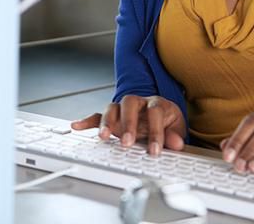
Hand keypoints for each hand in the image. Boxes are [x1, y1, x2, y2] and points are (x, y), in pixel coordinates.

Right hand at [70, 95, 185, 155]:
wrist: (163, 117)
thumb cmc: (168, 123)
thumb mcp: (177, 130)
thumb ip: (175, 136)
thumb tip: (176, 143)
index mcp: (156, 103)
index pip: (155, 112)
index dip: (156, 132)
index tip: (155, 150)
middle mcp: (138, 103)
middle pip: (129, 103)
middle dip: (127, 123)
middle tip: (127, 142)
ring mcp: (123, 109)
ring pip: (112, 108)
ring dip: (107, 122)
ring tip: (104, 137)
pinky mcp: (113, 117)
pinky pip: (97, 116)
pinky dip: (87, 121)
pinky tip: (77, 126)